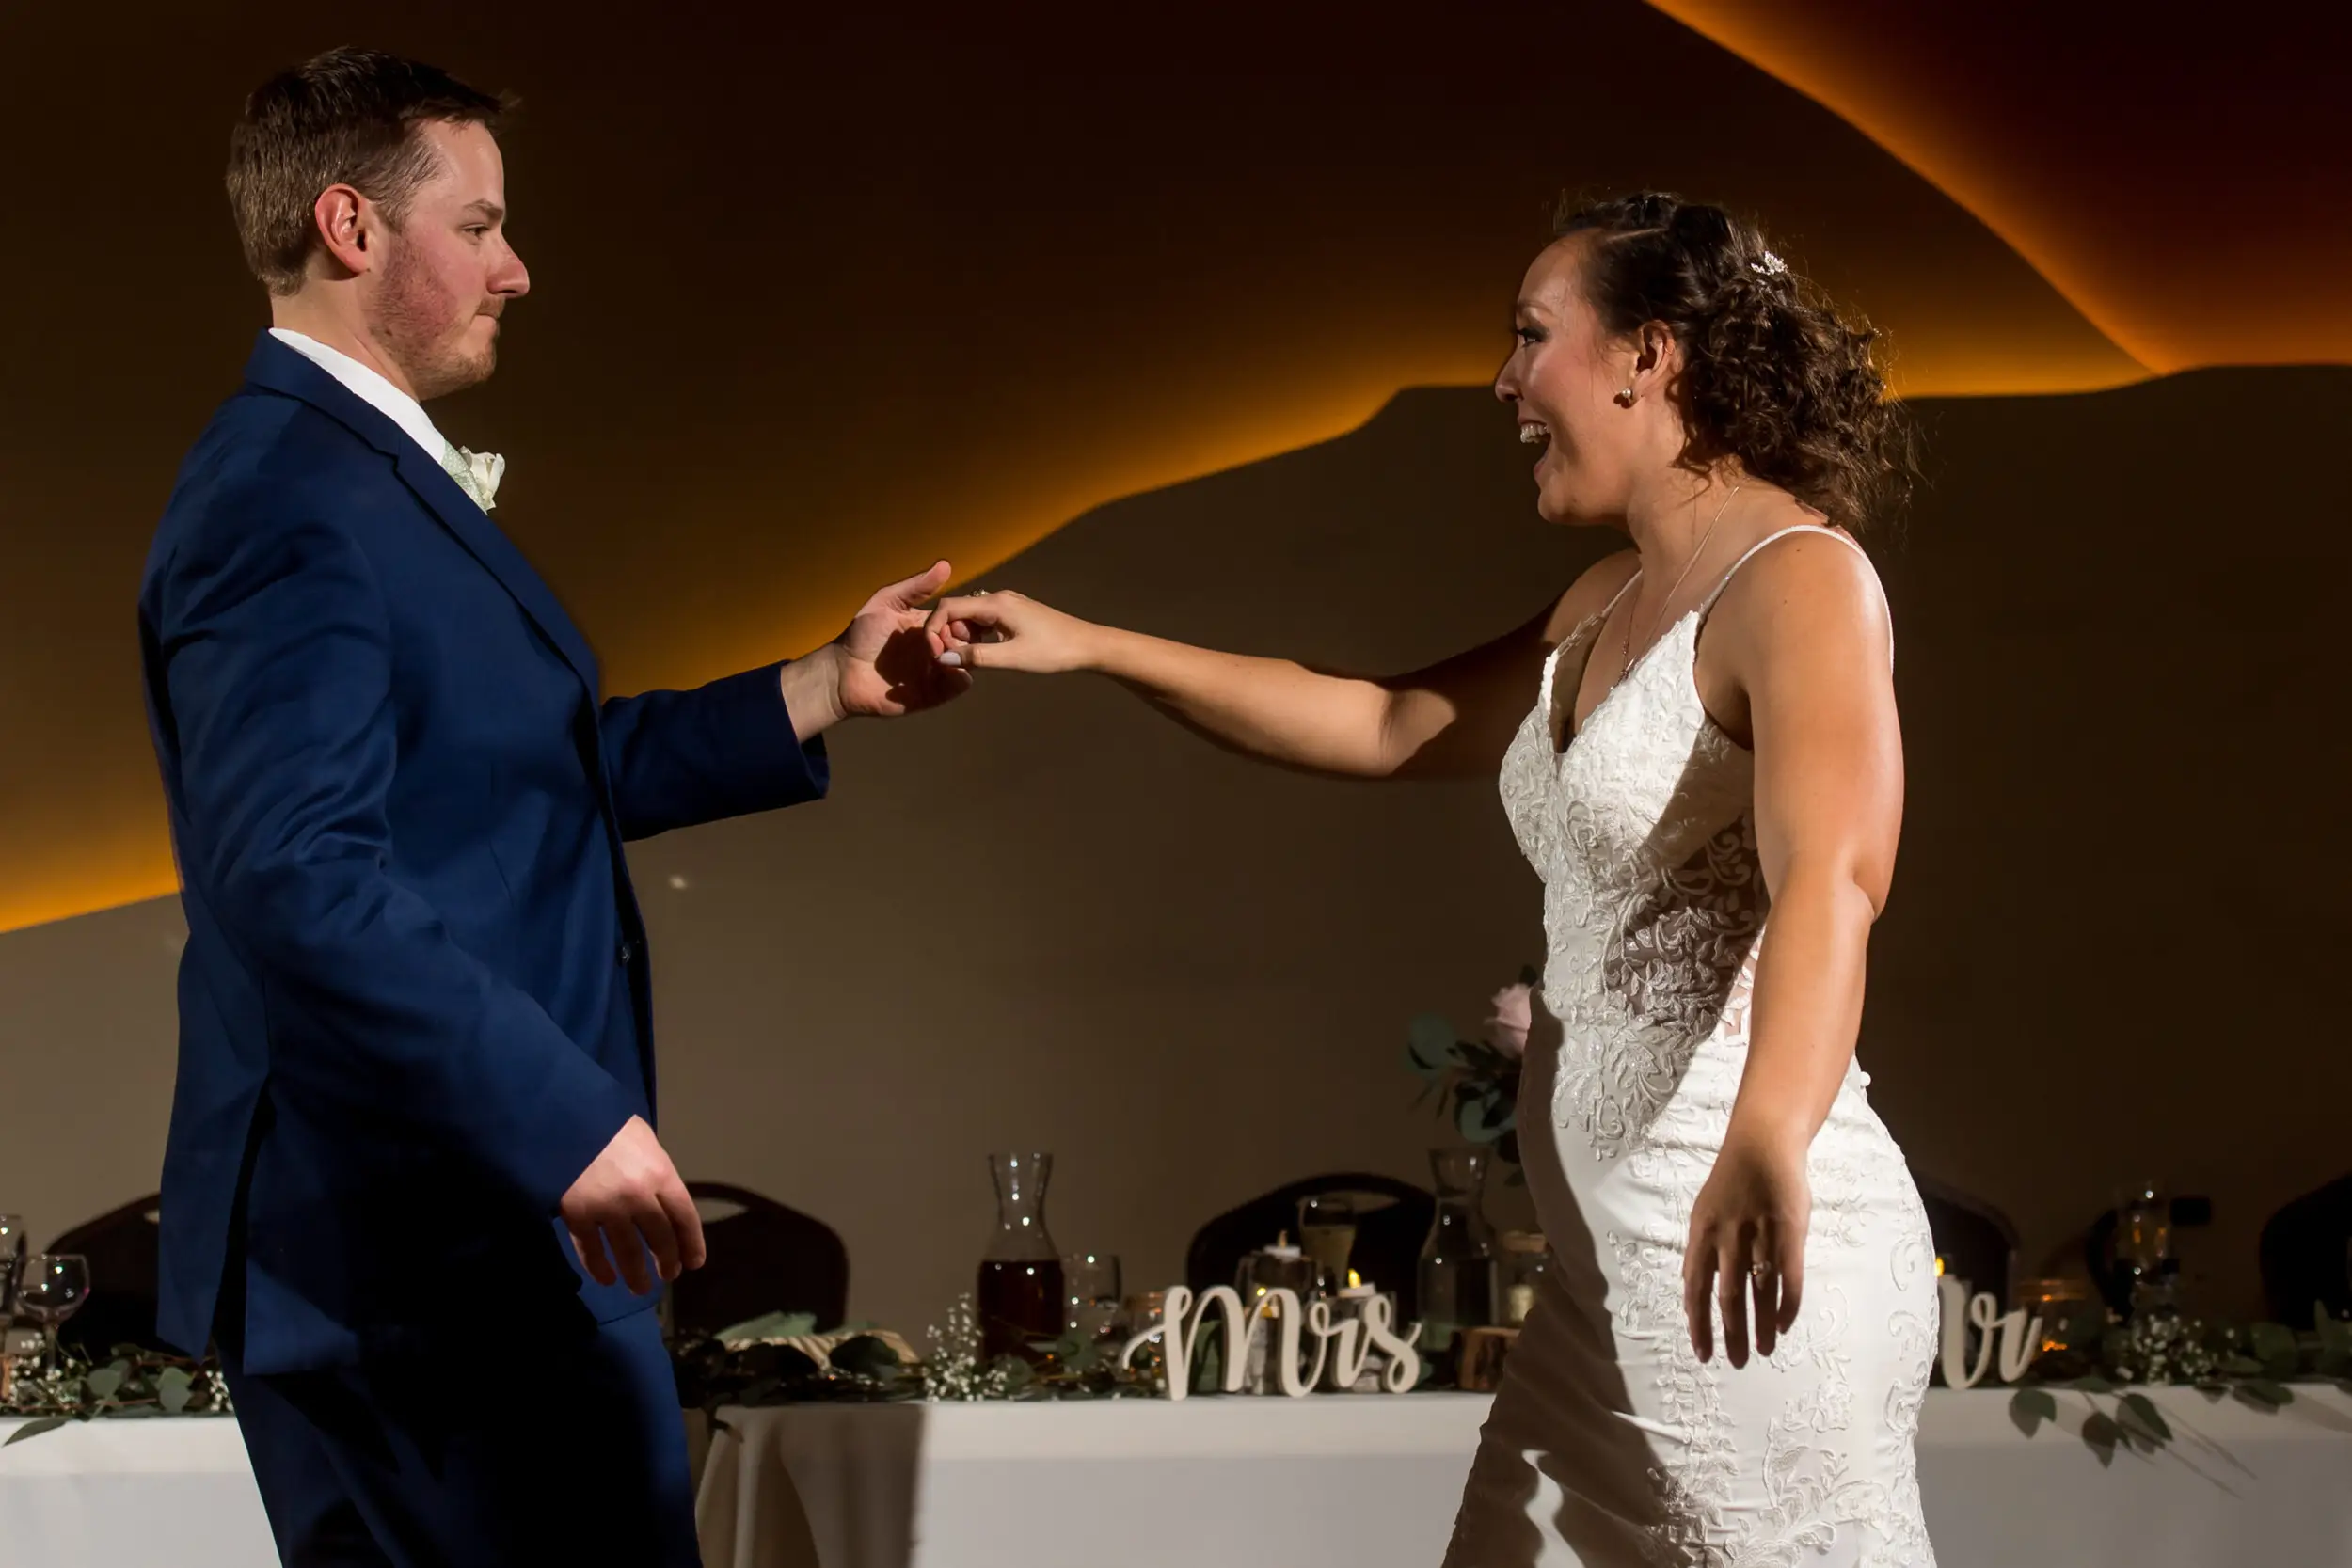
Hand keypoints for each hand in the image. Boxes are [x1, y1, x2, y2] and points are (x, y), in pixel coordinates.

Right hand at [558, 1115, 705, 1295]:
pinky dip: (600, 1268)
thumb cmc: (606, 1123)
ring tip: (641, 1288)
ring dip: (637, 1274)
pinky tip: (607, 1278)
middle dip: (667, 1261)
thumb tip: (663, 1197)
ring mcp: (607, 1210)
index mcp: (660, 1173)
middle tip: (668, 1275)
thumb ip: (656, 1170)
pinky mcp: (578, 1218)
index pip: (685, 1217)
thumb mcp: (643, 1139)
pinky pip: (592, 1251)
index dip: (692, 1243)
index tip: (694, 1262)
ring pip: (628, 1252)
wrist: (561, 1117)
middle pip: (660, 1239)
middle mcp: (639, 1197)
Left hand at [831, 560, 972, 717]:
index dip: (964, 615)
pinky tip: (943, 667)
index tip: (955, 615)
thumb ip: (916, 587)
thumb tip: (945, 564)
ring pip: (968, 661)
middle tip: (944, 636)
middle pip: (970, 639)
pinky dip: (959, 676)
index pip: (961, 617)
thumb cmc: (861, 635)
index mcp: (930, 625)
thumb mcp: (887, 602)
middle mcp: (938, 647)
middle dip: (965, 636)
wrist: (843, 672)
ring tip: (937, 653)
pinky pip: (958, 685)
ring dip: (960, 655)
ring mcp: (937, 670)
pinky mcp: (934, 693)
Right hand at [923, 589, 1099, 674]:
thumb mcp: (1013, 658)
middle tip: (958, 659)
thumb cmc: (1054, 651)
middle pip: (958, 610)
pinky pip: (985, 620)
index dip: (934, 629)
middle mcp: (999, 598)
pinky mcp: (1015, 613)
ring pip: (971, 616)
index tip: (935, 652)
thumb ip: (976, 657)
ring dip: (963, 636)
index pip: (949, 607)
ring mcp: (1008, 604)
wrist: (1088, 645)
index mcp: (996, 604)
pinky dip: (977, 635)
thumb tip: (943, 658)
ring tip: (973, 658)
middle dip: (949, 634)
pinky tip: (986, 651)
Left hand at [1682, 1129, 1808, 1366]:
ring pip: (1759, 1292)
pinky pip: (1789, 1276)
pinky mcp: (1789, 1230)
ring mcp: (1759, 1234)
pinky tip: (1785, 1325)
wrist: (1762, 1142)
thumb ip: (1705, 1250)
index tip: (1702, 1353)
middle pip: (1727, 1297)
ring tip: (1764, 1352)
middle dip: (1731, 1334)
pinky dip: (1787, 1305)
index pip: (1695, 1288)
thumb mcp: (1707, 1212)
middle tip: (1738, 1363)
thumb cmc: (1734, 1181)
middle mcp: (1726, 1237)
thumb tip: (1698, 1292)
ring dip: (1761, 1326)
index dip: (1698, 1323)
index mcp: (1701, 1234)